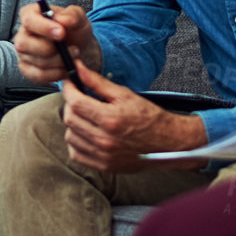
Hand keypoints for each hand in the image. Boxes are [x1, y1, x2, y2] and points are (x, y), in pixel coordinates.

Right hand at [14, 1, 100, 83]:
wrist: (78, 46)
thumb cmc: (73, 29)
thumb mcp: (78, 17)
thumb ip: (72, 15)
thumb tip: (63, 20)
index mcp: (30, 14)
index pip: (29, 20)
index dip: (44, 27)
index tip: (61, 33)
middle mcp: (22, 34)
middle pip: (25, 44)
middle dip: (52, 49)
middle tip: (73, 49)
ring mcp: (23, 53)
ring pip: (35, 61)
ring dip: (59, 61)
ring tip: (73, 56)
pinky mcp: (27, 69)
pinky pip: (38, 75)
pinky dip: (56, 74)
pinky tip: (66, 68)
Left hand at [59, 62, 205, 173]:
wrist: (167, 142)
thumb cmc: (149, 117)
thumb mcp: (125, 95)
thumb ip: (98, 82)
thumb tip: (78, 68)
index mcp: (110, 119)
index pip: (75, 102)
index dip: (69, 90)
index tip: (70, 84)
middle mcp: (104, 140)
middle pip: (70, 119)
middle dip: (70, 104)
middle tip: (79, 98)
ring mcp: (103, 156)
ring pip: (70, 136)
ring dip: (73, 123)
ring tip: (85, 116)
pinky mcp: (104, 166)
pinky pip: (76, 154)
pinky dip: (76, 142)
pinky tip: (86, 133)